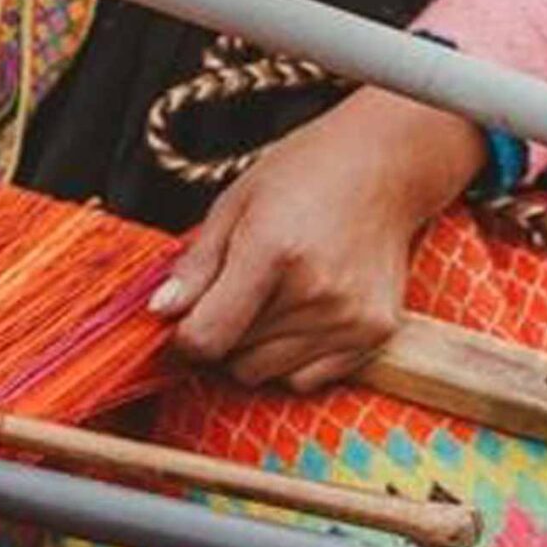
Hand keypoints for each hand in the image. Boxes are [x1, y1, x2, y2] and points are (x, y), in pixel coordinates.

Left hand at [148, 88, 486, 391]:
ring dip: (256, 348)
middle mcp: (315, 290)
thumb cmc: (305, 174)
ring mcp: (349, 317)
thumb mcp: (235, 202)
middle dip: (222, 335)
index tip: (184, 319)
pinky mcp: (374, 334)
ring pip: (268, 374)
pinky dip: (293, 359)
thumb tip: (161, 312)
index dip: (184, 337)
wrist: (385, 166)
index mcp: (272, 248)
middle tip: (235, 294)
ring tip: (272, 297)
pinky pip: (308, 380)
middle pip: (234, 359)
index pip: (207, 336)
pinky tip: (302, 313)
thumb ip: (197, 264)